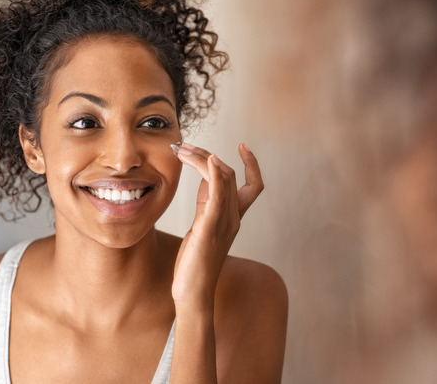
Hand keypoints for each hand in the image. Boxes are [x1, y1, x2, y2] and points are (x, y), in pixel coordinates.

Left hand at [171, 143, 263, 310]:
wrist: (193, 291)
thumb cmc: (195, 262)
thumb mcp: (201, 225)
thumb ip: (206, 203)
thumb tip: (204, 177)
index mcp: (234, 218)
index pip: (253, 185)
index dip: (252, 164)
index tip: (243, 145)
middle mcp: (233, 218)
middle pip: (230, 175)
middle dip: (208, 155)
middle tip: (184, 146)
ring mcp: (224, 223)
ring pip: (223, 179)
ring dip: (204, 158)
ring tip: (183, 150)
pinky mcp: (210, 228)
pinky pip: (218, 195)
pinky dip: (214, 174)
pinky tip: (208, 160)